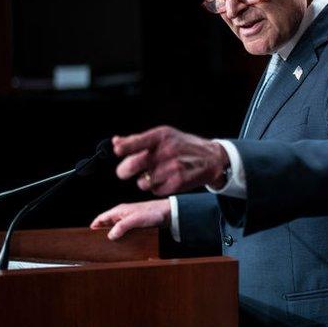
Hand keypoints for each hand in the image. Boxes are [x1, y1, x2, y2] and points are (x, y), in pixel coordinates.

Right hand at [90, 199, 170, 240]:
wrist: (168, 213)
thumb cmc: (153, 212)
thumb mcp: (135, 220)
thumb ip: (122, 227)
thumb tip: (110, 235)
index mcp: (119, 211)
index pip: (101, 218)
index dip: (94, 227)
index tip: (89, 236)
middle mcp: (122, 214)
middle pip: (107, 224)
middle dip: (102, 233)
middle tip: (98, 243)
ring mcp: (128, 219)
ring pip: (115, 228)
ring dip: (112, 235)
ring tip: (110, 245)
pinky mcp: (135, 224)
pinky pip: (124, 231)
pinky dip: (121, 236)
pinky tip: (122, 243)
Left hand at [112, 126, 228, 195]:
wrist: (212, 158)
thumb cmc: (184, 145)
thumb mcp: (164, 135)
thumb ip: (138, 140)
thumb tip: (115, 142)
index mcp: (161, 136)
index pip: (135, 142)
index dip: (122, 148)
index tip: (116, 151)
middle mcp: (166, 151)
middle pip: (131, 166)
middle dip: (124, 171)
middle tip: (125, 172)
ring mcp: (172, 168)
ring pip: (141, 182)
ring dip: (144, 181)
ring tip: (155, 174)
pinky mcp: (177, 183)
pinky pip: (154, 190)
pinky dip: (156, 187)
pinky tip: (165, 179)